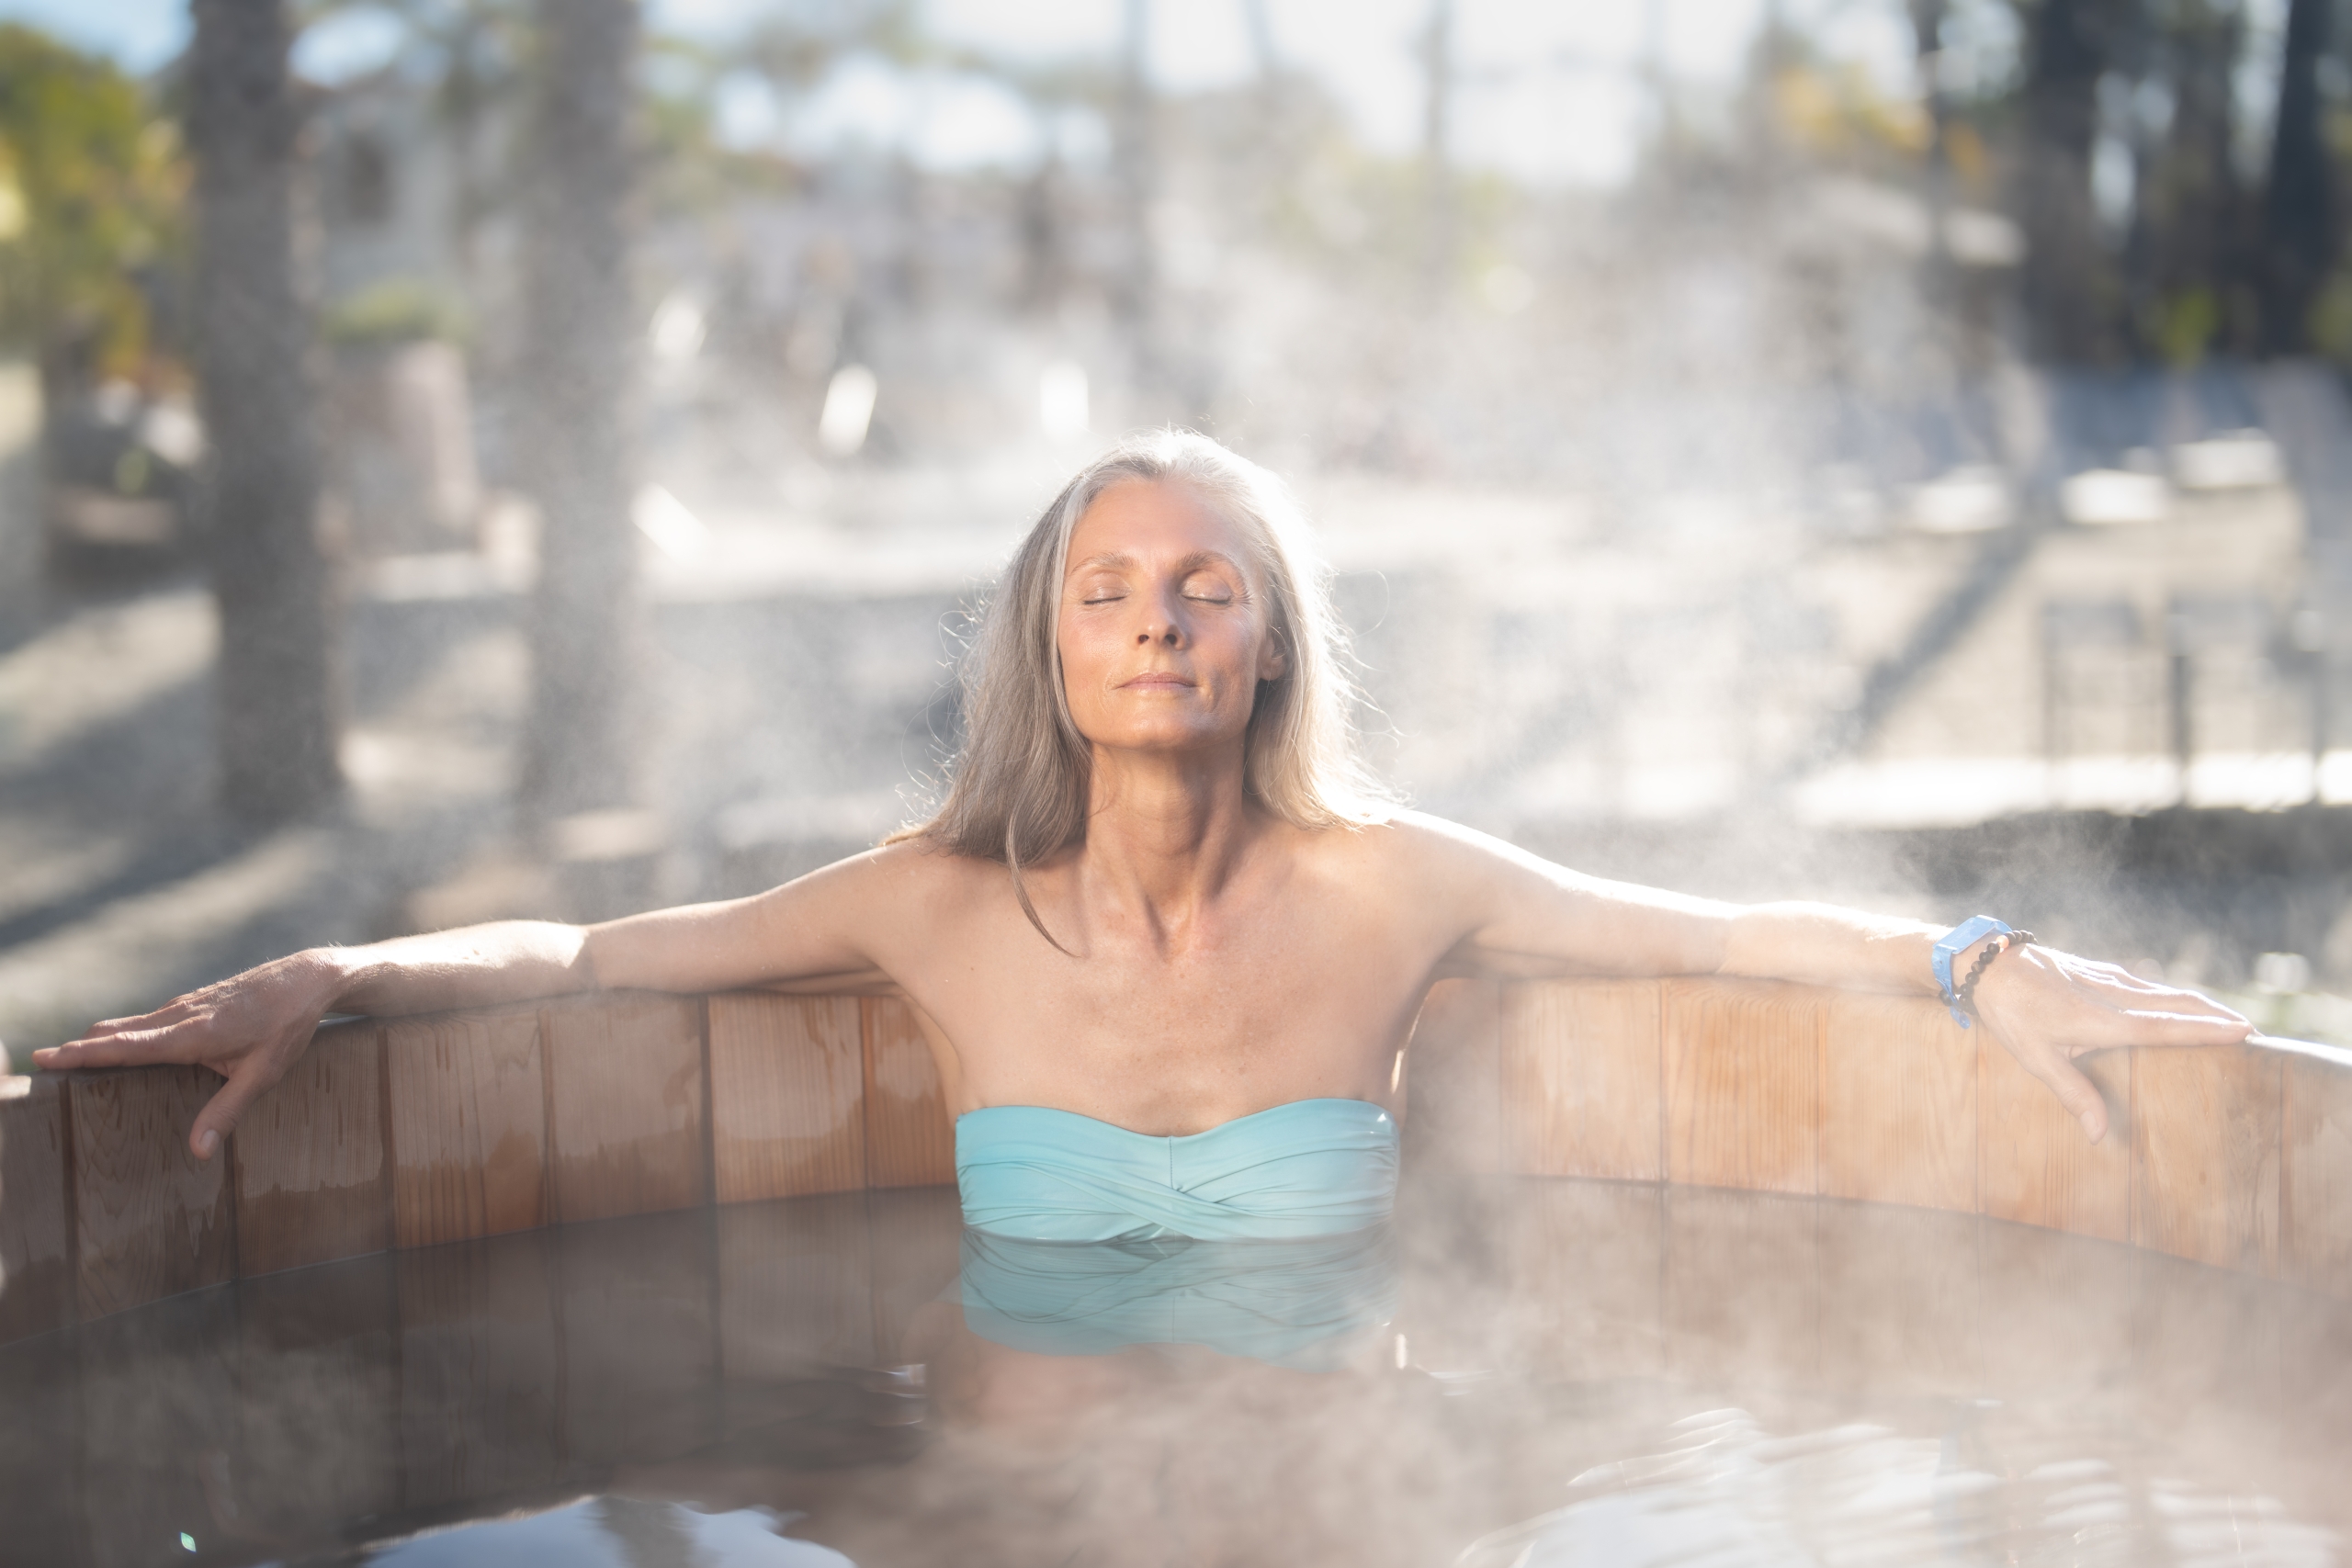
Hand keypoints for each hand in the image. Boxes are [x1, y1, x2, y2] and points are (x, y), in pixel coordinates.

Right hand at [30, 950, 346, 1160]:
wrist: (309, 978)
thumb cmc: (288, 1028)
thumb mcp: (264, 1074)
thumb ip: (228, 1111)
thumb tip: (197, 1152)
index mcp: (191, 1034)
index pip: (125, 1046)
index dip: (82, 1054)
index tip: (44, 1057)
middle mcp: (180, 1016)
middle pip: (118, 1032)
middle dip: (78, 1048)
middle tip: (41, 1064)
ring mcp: (186, 1005)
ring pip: (132, 1022)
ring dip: (99, 1039)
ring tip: (68, 1058)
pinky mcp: (195, 1002)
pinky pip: (150, 1018)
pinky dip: (125, 1031)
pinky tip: (120, 1043)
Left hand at [1970, 944, 2250, 1142]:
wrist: (1987, 962)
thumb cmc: (2010, 1013)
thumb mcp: (2037, 1058)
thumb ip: (2073, 1094)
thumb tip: (2100, 1135)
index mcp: (2105, 1019)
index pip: (2168, 1027)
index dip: (2207, 1030)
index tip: (2245, 1032)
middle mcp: (2114, 994)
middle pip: (2178, 1004)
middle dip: (2217, 1016)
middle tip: (2252, 1033)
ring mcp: (2108, 978)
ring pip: (2165, 990)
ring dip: (2199, 1004)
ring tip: (2227, 1019)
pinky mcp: (2098, 970)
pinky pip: (2146, 984)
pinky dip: (2172, 995)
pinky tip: (2177, 1001)